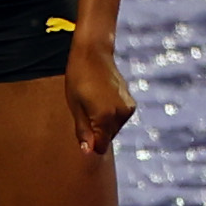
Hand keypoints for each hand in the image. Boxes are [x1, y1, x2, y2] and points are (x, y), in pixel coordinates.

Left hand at [64, 37, 134, 158]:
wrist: (93, 54)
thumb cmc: (78, 79)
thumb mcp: (75, 107)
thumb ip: (83, 131)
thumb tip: (88, 152)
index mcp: (105, 117)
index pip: (101, 146)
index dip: (90, 144)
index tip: (83, 132)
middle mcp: (120, 114)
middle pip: (107, 137)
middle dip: (96, 132)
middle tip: (85, 110)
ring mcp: (128, 108)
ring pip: (113, 129)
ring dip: (103, 123)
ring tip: (92, 102)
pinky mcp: (131, 103)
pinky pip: (119, 119)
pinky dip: (110, 115)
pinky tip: (101, 99)